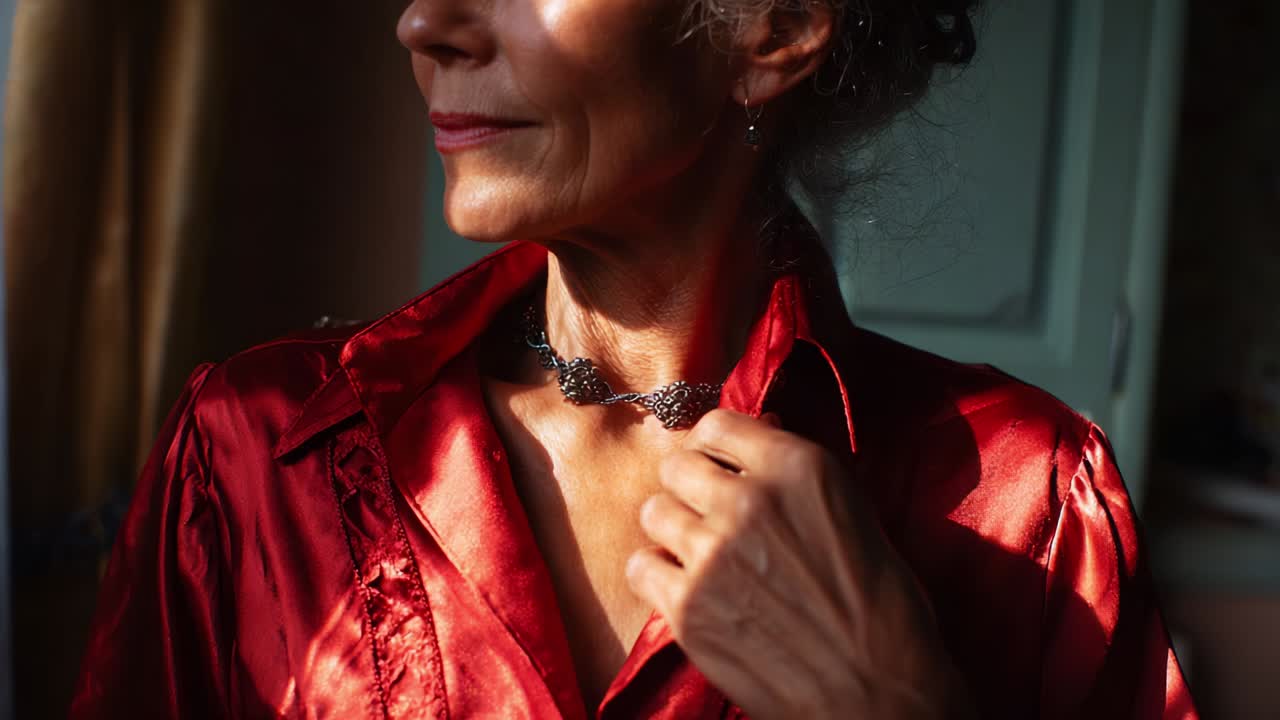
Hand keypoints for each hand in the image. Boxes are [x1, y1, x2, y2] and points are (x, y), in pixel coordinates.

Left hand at [626, 409, 968, 718]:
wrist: (878, 693)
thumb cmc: (882, 609)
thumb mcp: (853, 515)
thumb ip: (797, 478)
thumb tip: (758, 443)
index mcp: (798, 467)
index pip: (718, 425)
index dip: (715, 448)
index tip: (719, 466)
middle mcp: (749, 499)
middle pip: (678, 465)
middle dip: (691, 487)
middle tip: (710, 515)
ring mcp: (712, 552)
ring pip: (653, 510)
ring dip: (673, 530)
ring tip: (699, 555)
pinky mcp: (687, 607)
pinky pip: (640, 566)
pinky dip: (657, 577)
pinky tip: (686, 590)